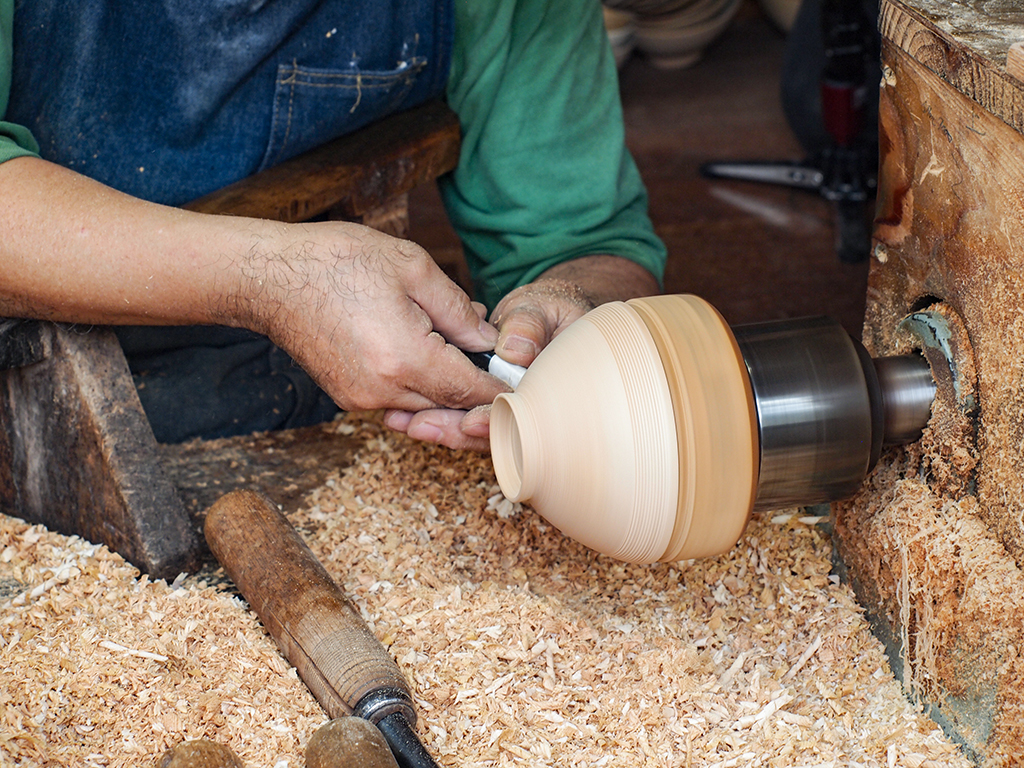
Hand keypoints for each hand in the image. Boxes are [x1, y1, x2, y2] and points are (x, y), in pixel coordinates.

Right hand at [240, 221, 507, 415]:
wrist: (266, 277)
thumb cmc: (335, 260)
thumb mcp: (411, 268)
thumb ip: (457, 310)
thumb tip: (489, 339)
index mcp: (404, 359)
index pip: (472, 391)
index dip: (501, 387)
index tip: (523, 378)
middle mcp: (383, 390)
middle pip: (451, 404)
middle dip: (477, 383)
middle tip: (495, 353)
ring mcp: (361, 398)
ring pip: (425, 404)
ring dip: (448, 382)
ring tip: (457, 338)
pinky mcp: (348, 396)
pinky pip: (398, 397)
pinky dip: (419, 380)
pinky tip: (425, 345)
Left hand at [383, 255, 659, 450]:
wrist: (545, 320)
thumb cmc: (550, 313)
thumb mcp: (545, 309)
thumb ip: (531, 325)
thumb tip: (516, 349)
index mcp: (553, 394)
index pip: (522, 417)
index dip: (495, 421)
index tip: (469, 421)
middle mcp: (528, 413)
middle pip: (490, 434)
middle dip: (454, 429)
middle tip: (419, 424)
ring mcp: (504, 413)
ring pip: (469, 431)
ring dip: (435, 425)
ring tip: (399, 420)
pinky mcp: (480, 407)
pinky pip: (455, 416)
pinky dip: (428, 412)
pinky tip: (398, 412)